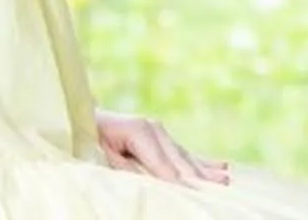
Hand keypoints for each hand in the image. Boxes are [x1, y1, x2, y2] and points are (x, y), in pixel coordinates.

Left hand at [95, 108, 227, 184]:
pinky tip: (222, 165)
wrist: (81, 116)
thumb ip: (125, 167)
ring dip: (205, 170)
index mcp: (138, 130)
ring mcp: (159, 132)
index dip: (175, 178)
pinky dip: (202, 162)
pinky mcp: (161, 138)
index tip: (190, 191)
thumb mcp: (100, 154)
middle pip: (178, 159)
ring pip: (185, 157)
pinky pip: (183, 154)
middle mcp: (154, 128)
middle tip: (219, 188)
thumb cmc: (88, 137)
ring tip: (225, 179)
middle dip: (198, 174)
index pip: (161, 162)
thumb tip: (151, 180)